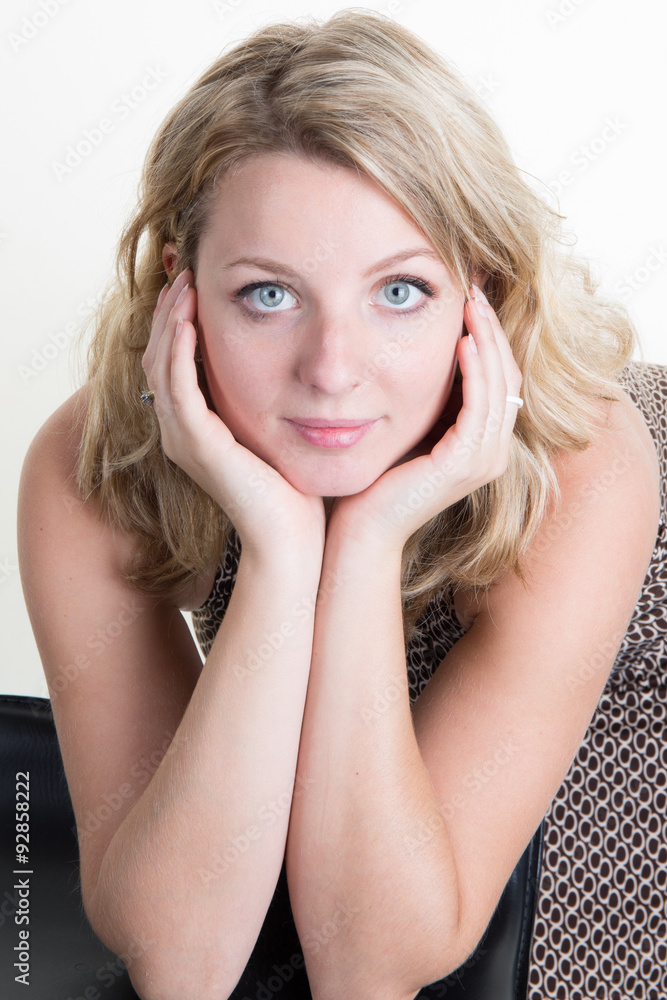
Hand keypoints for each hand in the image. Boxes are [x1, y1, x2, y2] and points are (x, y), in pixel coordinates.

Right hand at [142, 269, 325, 558]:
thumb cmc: (295, 491)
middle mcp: (180, 433)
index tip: (195, 285)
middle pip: (159, 357)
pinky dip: (180, 349)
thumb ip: (270, 400)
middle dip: (170, 312)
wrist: (294, 540)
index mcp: (195, 430)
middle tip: (184, 271)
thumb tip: (291, 366)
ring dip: (171, 321)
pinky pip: (177, 386)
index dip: (179, 322)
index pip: (173, 364)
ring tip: (184, 284)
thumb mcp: (278, 433)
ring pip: (161, 365)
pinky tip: (192, 319)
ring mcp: (182, 439)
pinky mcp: (195, 444)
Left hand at [327, 285, 522, 551]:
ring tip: (471, 305)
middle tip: (474, 288)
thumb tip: (425, 347)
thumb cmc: (375, 478)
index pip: (500, 379)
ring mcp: (484, 460)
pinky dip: (475, 371)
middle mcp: (492, 453)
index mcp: (482, 444)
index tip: (470, 298)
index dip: (490, 337)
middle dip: (493, 329)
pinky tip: (461, 342)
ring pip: (500, 386)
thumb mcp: (407, 426)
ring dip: (487, 341)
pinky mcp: (465, 463)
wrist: (360, 527)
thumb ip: (426, 397)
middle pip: (508, 376)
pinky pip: (480, 406)